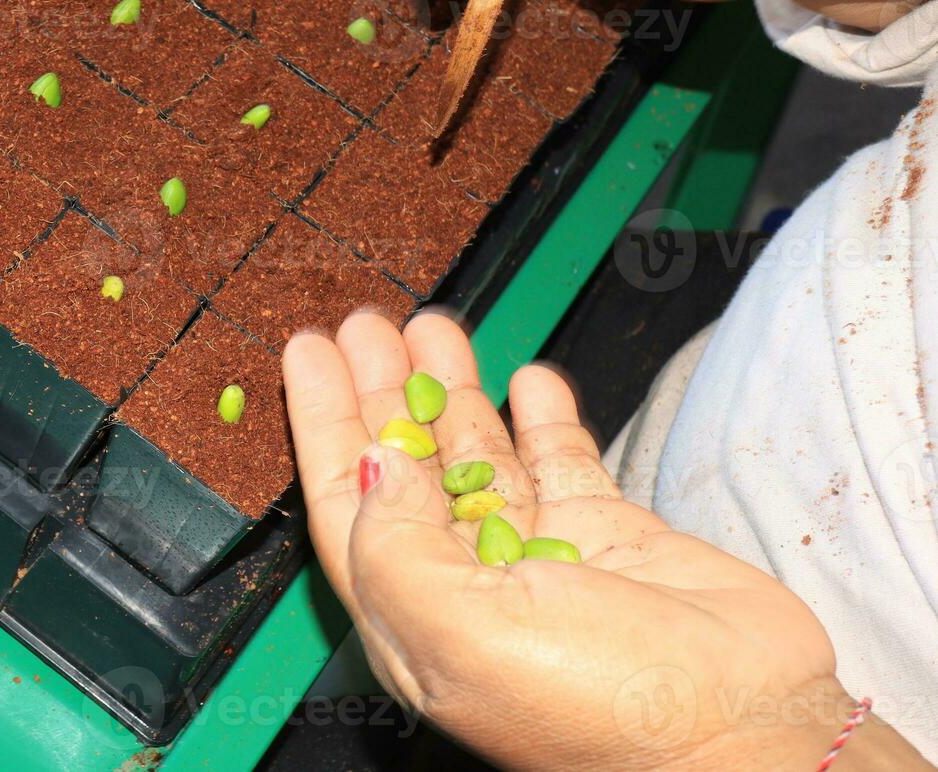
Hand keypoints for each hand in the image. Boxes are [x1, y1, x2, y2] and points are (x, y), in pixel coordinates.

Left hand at [282, 310, 931, 769]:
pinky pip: (561, 462)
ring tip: (430, 326)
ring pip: (478, 455)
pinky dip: (540, 417)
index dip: (322, 423)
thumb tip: (375, 464)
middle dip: (382, 390)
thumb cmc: (599, 713)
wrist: (746, 736)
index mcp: (414, 616)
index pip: (347, 502)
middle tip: (367, 322)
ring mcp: (542, 558)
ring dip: (451, 389)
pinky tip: (524, 377)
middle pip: (407, 467)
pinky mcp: (612, 539)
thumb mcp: (461, 633)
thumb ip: (398, 547)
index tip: (308, 350)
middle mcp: (469, 586)